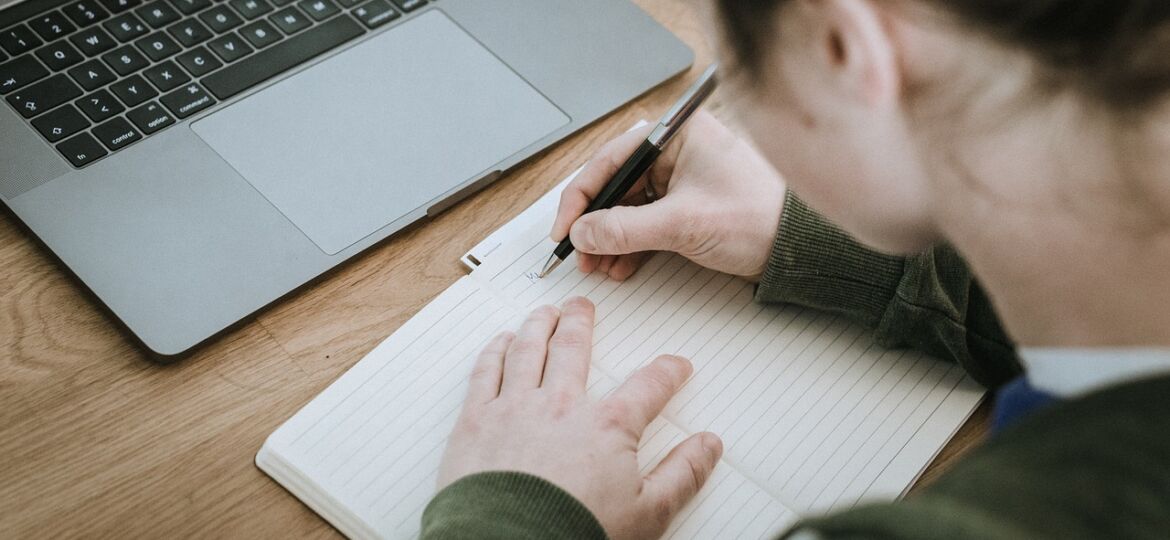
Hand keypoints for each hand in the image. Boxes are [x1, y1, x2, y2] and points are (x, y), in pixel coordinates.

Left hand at [438, 297, 723, 539]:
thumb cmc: (574, 534)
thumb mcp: (648, 514)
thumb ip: (682, 474)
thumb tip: (708, 446)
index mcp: (607, 427)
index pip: (647, 387)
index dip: (666, 372)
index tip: (675, 365)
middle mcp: (560, 405)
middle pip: (573, 349)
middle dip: (581, 323)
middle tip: (582, 307)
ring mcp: (514, 408)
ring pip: (528, 349)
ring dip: (538, 325)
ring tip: (543, 312)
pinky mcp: (476, 421)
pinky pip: (485, 372)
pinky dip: (494, 351)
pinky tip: (500, 342)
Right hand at [552, 110, 786, 280]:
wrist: (798, 247)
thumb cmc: (758, 217)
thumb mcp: (682, 224)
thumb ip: (625, 229)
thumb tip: (583, 233)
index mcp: (676, 135)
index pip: (610, 161)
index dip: (581, 198)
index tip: (565, 229)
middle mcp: (676, 152)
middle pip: (615, 186)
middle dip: (595, 224)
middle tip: (580, 253)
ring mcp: (681, 179)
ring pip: (628, 208)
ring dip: (610, 239)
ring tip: (599, 265)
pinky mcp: (688, 206)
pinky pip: (646, 222)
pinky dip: (630, 245)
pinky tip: (621, 266)